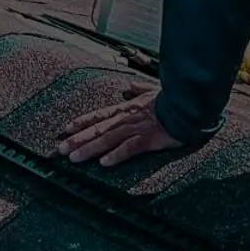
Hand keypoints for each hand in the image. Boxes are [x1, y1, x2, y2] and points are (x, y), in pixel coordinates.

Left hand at [54, 86, 183, 166]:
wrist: (189, 103)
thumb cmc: (173, 99)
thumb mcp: (152, 91)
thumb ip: (138, 90)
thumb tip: (129, 87)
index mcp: (128, 108)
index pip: (99, 115)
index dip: (82, 122)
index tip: (66, 129)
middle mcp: (127, 118)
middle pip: (98, 129)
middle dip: (78, 139)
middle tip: (60, 149)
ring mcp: (137, 128)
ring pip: (108, 139)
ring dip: (90, 149)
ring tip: (74, 158)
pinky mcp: (149, 138)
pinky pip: (129, 148)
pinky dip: (116, 155)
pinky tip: (104, 163)